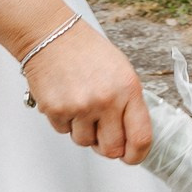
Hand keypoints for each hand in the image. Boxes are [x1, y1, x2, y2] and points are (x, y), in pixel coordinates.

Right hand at [21, 18, 151, 162]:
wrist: (51, 35)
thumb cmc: (86, 50)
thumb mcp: (121, 72)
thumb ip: (128, 103)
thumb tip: (130, 134)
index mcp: (128, 89)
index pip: (140, 137)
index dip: (137, 155)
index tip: (131, 157)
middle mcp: (106, 100)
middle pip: (111, 149)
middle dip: (106, 146)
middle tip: (101, 132)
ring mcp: (80, 106)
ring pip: (84, 142)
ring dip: (82, 130)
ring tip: (80, 104)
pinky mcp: (56, 110)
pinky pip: (63, 131)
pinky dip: (64, 120)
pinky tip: (65, 98)